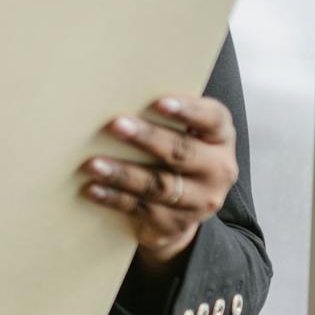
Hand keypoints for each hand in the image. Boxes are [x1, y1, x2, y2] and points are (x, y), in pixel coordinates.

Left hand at [79, 96, 239, 269]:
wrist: (181, 210)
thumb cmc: (174, 154)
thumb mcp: (181, 132)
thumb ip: (163, 115)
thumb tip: (116, 91)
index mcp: (220, 137)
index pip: (211, 119)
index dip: (187, 111)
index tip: (159, 102)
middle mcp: (218, 169)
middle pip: (182, 153)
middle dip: (147, 138)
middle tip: (116, 125)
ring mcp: (199, 201)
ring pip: (159, 185)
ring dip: (123, 173)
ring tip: (94, 164)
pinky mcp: (176, 224)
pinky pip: (142, 209)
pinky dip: (114, 198)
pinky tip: (93, 188)